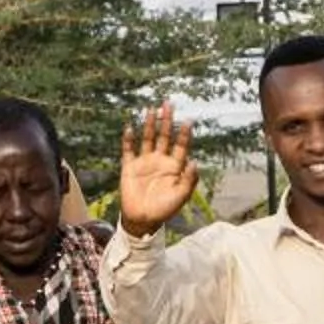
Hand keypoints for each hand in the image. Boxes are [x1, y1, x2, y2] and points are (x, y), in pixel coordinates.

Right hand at [118, 103, 197, 235]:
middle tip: (169, 104)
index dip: (184, 133)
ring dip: (149, 124)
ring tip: (151, 109)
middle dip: (167, 120)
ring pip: (147, 138)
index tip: (188, 120)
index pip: (181, 145)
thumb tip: (196, 161)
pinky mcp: (129, 167)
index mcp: (174, 166)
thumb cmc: (165, 209)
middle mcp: (160, 160)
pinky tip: (130, 128)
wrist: (143, 220)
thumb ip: (189, 180)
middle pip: (164, 136)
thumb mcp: (181, 196)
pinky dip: (128, 140)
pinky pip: (128, 150)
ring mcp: (144, 162)